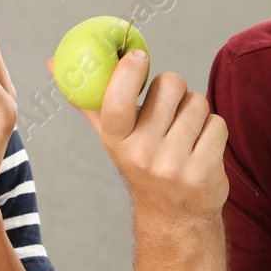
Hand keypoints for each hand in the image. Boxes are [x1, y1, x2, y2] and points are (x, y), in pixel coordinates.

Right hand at [59, 50, 228, 224]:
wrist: (174, 215)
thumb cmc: (141, 160)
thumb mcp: (112, 135)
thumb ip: (89, 98)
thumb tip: (53, 62)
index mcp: (116, 140)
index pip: (117, 100)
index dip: (129, 72)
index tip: (137, 56)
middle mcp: (142, 154)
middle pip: (170, 85)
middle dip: (174, 89)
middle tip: (168, 106)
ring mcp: (174, 165)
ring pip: (198, 102)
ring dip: (195, 111)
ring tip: (184, 133)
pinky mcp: (205, 171)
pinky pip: (217, 123)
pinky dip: (213, 129)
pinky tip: (201, 147)